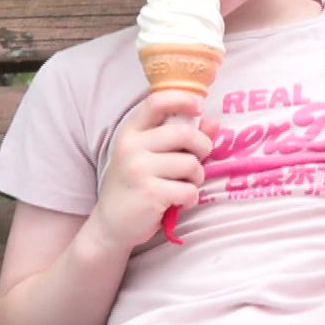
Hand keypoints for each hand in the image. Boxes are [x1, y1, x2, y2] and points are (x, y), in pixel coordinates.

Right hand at [91, 88, 216, 251]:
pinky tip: (178, 202)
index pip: (156, 101)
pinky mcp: (149, 193)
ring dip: (197, 177)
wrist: (111, 225)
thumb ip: (180, 137)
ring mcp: (138, 170)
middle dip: (202, 147)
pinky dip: (191, 198)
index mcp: (130, 131)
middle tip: (198, 160)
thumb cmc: (136, 185)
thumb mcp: (151, 156)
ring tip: (183, 185)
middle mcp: (131, 146)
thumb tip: (213, 122)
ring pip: (191, 164)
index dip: (183, 99)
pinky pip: (189, 190)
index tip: (199, 107)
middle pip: (185, 133)